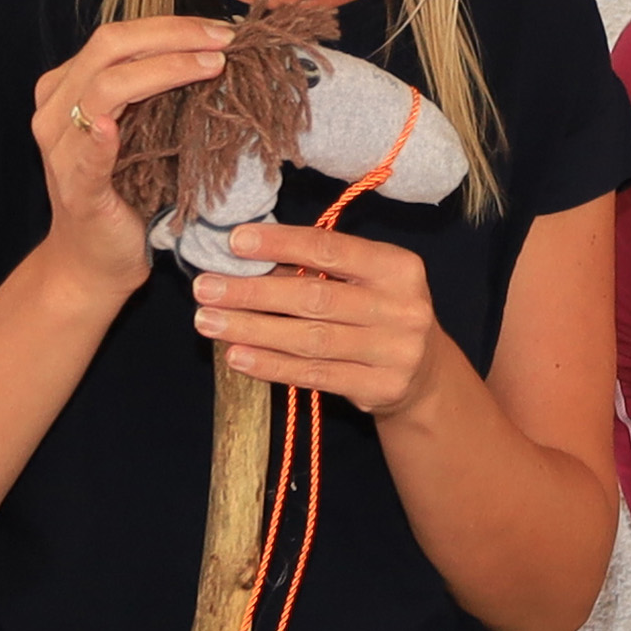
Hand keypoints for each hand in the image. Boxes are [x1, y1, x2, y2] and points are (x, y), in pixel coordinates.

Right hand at [30, 17, 234, 296]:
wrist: (94, 262)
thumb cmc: (124, 191)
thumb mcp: (138, 130)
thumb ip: (153, 91)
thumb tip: (211, 48)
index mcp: (68, 87)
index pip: (117, 37)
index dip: (171, 26)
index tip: (223, 29)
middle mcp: (55, 110)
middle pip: (110, 48)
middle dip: (174, 37)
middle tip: (225, 40)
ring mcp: (62, 151)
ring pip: (104, 88)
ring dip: (162, 70)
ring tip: (211, 66)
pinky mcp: (75, 190)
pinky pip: (85, 157)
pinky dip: (99, 139)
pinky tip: (112, 127)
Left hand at [191, 222, 446, 417]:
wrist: (426, 372)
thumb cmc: (378, 312)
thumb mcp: (364, 281)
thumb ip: (317, 268)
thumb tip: (245, 258)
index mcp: (398, 266)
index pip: (331, 249)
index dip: (281, 243)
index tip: (235, 242)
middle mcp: (403, 307)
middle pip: (315, 297)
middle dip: (253, 292)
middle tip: (205, 288)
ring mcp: (396, 351)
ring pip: (310, 339)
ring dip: (253, 329)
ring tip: (209, 322)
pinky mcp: (380, 387)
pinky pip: (315, 375)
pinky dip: (271, 365)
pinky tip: (238, 356)